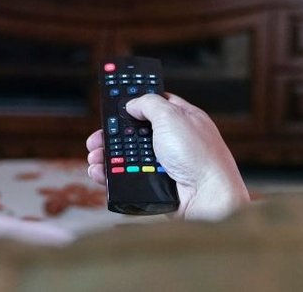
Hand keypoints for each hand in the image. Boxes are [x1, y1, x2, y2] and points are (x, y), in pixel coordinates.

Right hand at [86, 93, 249, 219]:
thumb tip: (132, 103)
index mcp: (182, 119)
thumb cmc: (199, 157)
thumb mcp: (172, 117)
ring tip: (94, 158)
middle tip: (96, 139)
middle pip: (135, 133)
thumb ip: (149, 104)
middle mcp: (173, 141)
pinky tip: (100, 173)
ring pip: (128, 156)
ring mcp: (165, 164)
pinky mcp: (157, 184)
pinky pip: (128, 177)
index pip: (154, 105)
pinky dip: (111, 175)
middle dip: (112, 135)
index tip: (113, 106)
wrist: (207, 198)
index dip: (133, 104)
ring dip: (108, 156)